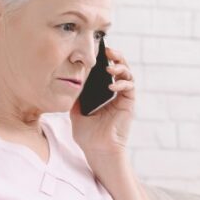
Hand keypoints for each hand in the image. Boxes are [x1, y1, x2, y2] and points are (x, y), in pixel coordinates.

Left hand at [69, 44, 135, 158]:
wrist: (97, 150)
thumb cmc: (87, 136)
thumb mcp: (76, 111)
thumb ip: (76, 97)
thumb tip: (69, 81)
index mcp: (103, 94)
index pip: (106, 71)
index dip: (104, 59)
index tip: (96, 51)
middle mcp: (115, 94)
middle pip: (119, 68)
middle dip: (116, 57)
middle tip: (108, 50)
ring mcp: (123, 99)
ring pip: (128, 75)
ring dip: (121, 67)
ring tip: (111, 66)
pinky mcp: (128, 104)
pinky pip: (130, 88)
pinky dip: (122, 83)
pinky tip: (112, 85)